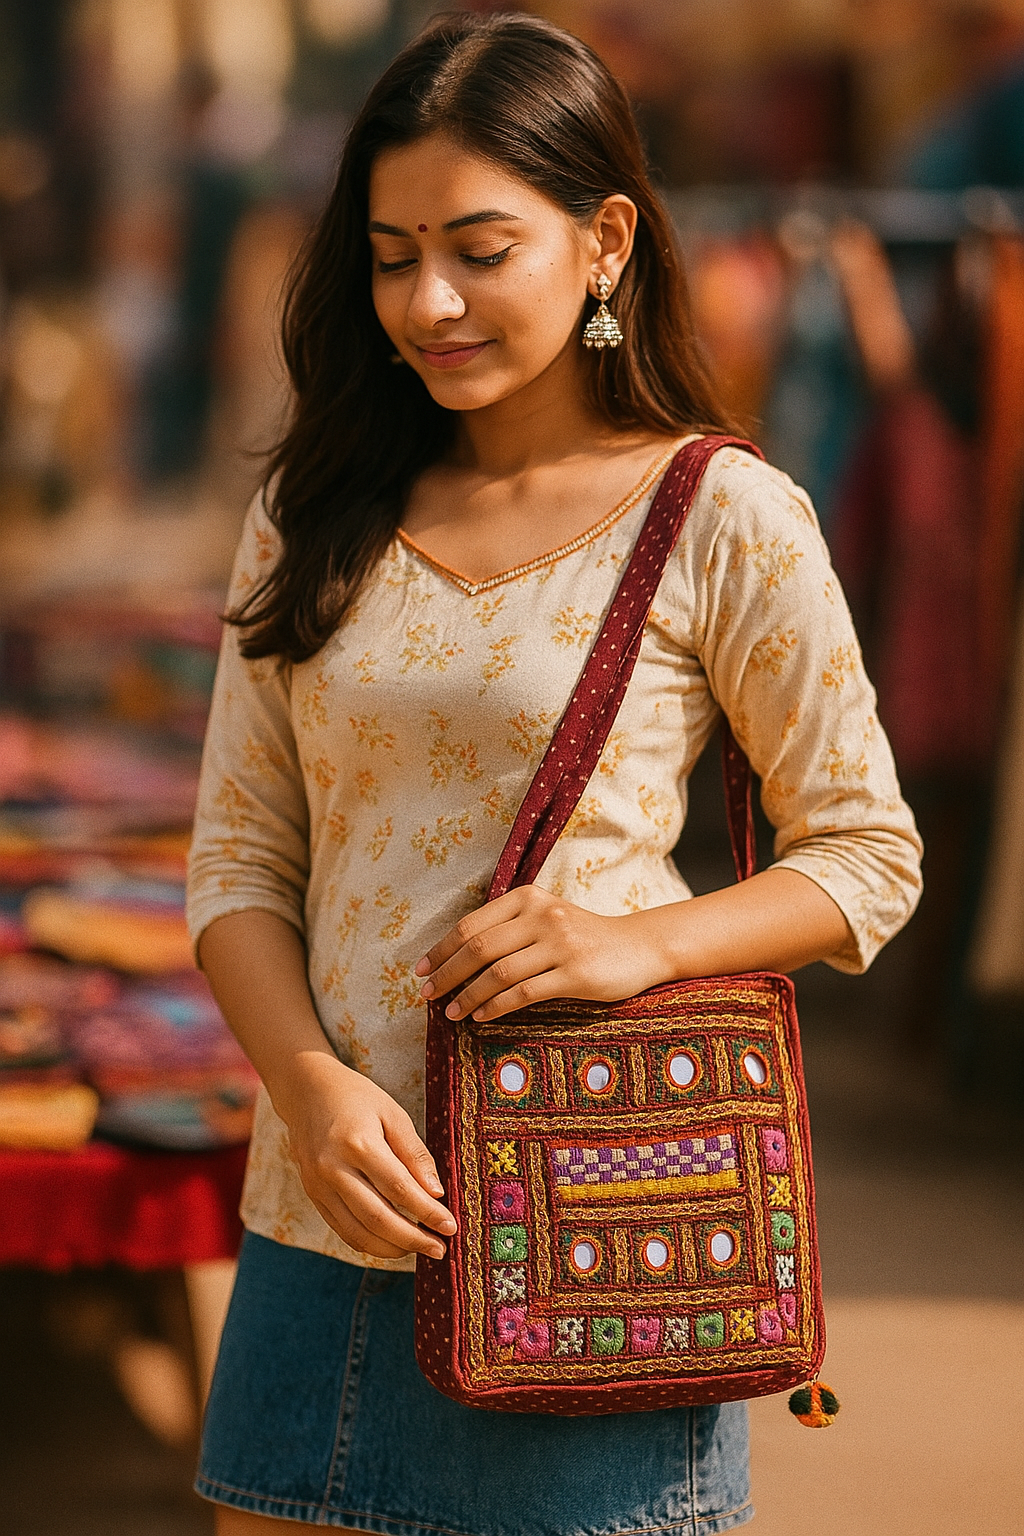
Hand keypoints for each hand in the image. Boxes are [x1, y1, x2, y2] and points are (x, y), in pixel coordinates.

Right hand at [277, 1050, 456, 1259]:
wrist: (306, 1091)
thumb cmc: (356, 1098)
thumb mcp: (393, 1113)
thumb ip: (414, 1153)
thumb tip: (436, 1194)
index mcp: (358, 1143)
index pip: (399, 1189)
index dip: (427, 1212)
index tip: (450, 1226)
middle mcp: (333, 1169)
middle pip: (377, 1218)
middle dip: (412, 1239)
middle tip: (440, 1249)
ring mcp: (318, 1186)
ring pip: (357, 1233)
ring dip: (392, 1248)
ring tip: (419, 1249)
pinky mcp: (312, 1195)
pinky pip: (342, 1229)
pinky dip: (369, 1242)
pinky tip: (392, 1242)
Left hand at [415, 884, 671, 1022]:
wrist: (639, 947)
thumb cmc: (583, 937)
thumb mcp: (545, 918)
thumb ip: (508, 928)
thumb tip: (456, 958)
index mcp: (527, 898)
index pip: (471, 924)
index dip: (441, 949)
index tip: (420, 970)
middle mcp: (542, 915)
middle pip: (479, 947)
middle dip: (447, 973)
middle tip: (427, 994)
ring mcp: (560, 943)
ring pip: (498, 972)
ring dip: (468, 995)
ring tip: (451, 1013)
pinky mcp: (575, 973)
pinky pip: (524, 992)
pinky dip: (496, 1007)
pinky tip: (481, 1017)